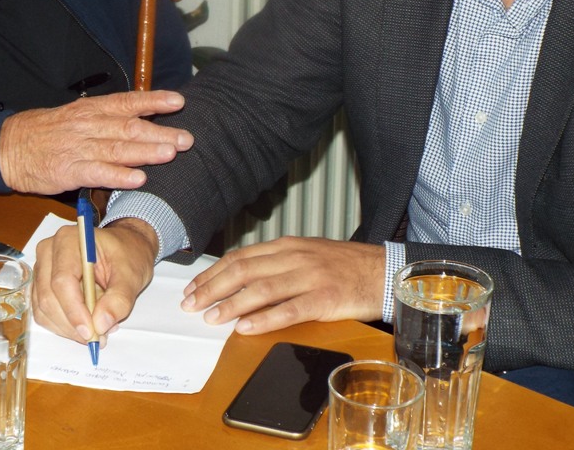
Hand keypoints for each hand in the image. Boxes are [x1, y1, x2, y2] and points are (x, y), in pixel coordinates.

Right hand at [0, 90, 192, 194]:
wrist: (8, 147)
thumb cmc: (47, 132)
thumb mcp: (76, 115)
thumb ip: (107, 117)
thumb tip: (141, 117)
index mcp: (91, 110)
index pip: (127, 102)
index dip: (154, 101)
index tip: (179, 101)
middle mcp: (88, 126)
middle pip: (129, 127)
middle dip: (160, 132)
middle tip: (186, 139)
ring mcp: (79, 149)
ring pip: (118, 149)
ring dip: (146, 152)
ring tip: (170, 154)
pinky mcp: (69, 171)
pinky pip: (98, 173)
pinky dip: (119, 176)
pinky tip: (138, 178)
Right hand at [33, 218, 158, 343]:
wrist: (125, 247)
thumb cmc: (128, 254)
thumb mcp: (132, 274)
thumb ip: (119, 299)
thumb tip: (101, 324)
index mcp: (68, 240)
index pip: (62, 280)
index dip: (74, 310)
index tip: (91, 332)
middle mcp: (48, 252)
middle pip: (49, 297)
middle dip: (72, 324)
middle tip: (98, 338)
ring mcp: (42, 269)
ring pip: (43, 309)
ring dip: (68, 327)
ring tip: (98, 328)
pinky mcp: (42, 285)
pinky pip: (44, 312)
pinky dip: (63, 325)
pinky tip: (86, 323)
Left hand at [180, 237, 384, 333]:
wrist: (383, 271)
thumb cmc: (343, 266)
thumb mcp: (306, 255)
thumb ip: (276, 264)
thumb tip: (240, 279)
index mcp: (286, 246)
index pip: (239, 258)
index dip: (212, 273)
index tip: (192, 288)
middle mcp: (294, 258)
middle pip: (243, 271)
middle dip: (212, 288)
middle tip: (191, 304)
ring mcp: (310, 277)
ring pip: (261, 289)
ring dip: (231, 304)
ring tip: (211, 317)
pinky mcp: (325, 299)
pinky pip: (289, 310)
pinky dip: (264, 319)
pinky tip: (246, 328)